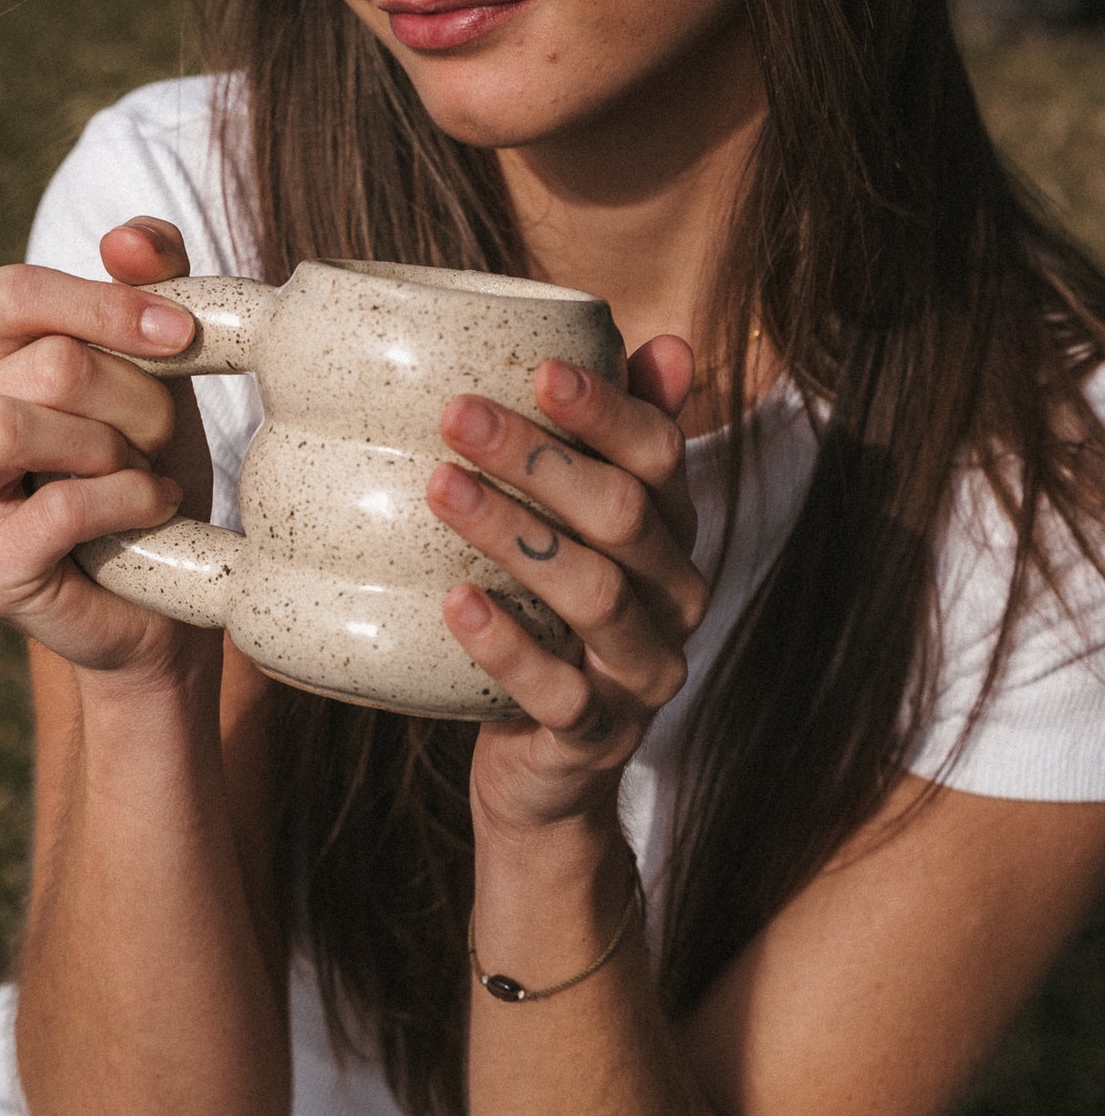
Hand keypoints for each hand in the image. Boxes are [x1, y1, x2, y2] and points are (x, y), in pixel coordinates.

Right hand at [0, 219, 211, 674]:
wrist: (167, 599)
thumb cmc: (149, 468)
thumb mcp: (157, 366)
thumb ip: (147, 283)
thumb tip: (129, 238)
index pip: (10, 294)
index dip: (104, 303)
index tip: (182, 333)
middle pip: (42, 363)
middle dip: (134, 395)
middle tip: (162, 436)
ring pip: (15, 423)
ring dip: (114, 446)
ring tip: (145, 474)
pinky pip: (54, 507)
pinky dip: (124, 501)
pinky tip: (150, 512)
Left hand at [425, 337, 705, 833]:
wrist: (551, 775)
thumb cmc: (552, 622)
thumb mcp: (583, 531)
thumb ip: (613, 441)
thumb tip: (664, 341)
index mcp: (673, 532)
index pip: (660, 454)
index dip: (607, 409)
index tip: (539, 368)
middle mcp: (675, 597)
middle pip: (622, 514)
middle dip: (540, 458)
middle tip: (456, 414)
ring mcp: (642, 673)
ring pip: (594, 593)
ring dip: (512, 533)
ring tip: (440, 487)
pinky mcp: (597, 737)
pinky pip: (557, 690)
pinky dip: (505, 644)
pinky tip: (453, 602)